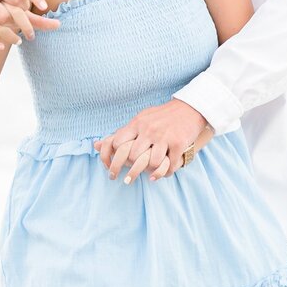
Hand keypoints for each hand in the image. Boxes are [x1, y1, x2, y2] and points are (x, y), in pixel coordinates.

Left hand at [95, 100, 213, 183]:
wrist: (190, 107)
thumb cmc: (162, 116)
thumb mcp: (140, 119)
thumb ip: (121, 132)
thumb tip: (96, 145)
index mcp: (137, 123)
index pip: (117, 143)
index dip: (112, 158)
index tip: (110, 168)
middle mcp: (149, 130)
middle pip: (132, 156)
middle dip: (130, 169)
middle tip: (127, 179)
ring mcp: (164, 136)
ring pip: (150, 163)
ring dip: (149, 171)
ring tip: (148, 174)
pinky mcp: (178, 143)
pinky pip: (168, 165)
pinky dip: (165, 172)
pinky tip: (164, 172)